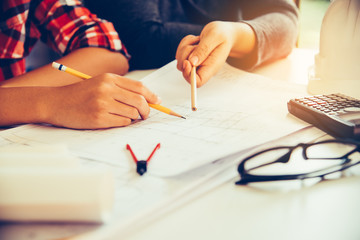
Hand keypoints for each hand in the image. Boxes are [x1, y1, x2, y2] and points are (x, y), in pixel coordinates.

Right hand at [45, 73, 160, 128]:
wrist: (56, 102)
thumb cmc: (81, 94)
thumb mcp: (100, 83)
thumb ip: (121, 88)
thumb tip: (148, 98)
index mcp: (109, 78)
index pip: (140, 87)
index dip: (152, 96)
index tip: (157, 101)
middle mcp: (107, 89)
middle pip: (140, 101)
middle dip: (147, 110)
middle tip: (145, 115)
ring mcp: (102, 104)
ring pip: (133, 114)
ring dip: (133, 118)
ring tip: (124, 116)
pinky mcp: (98, 118)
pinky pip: (123, 123)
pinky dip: (124, 123)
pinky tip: (114, 120)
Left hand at [176, 21, 255, 86]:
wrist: (224, 32)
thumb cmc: (222, 35)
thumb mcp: (215, 36)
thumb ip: (203, 49)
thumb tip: (192, 62)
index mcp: (211, 67)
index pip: (198, 82)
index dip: (189, 75)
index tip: (187, 62)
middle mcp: (202, 67)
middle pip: (184, 69)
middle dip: (185, 55)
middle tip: (196, 44)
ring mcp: (195, 63)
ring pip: (180, 59)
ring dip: (185, 46)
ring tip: (199, 40)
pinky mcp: (190, 57)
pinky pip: (179, 51)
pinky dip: (185, 43)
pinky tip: (196, 40)